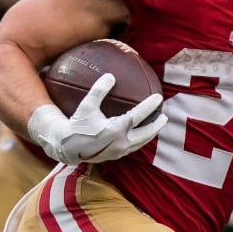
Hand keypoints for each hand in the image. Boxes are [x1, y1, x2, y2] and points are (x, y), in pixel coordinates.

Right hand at [26, 73, 166, 163]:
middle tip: (165, 116)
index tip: (159, 97)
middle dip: (157, 125)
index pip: (138, 116)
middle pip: (146, 134)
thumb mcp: (86, 105)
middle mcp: (120, 142)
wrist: (67, 147)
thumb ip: (99, 90)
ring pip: (140, 143)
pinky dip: (140, 140)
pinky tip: (140, 134)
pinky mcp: (115, 156)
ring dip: (150, 134)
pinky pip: (132, 147)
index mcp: (115, 129)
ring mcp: (119, 151)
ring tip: (156, 126)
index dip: (150, 106)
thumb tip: (111, 76)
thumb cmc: (76, 124)